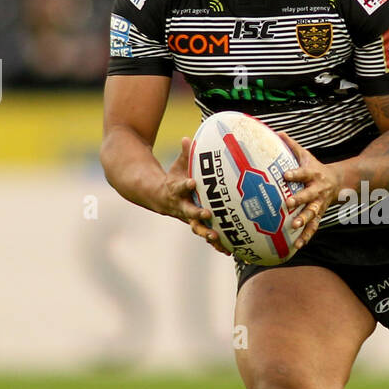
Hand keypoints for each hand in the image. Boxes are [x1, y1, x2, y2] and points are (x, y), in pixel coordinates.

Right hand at [165, 137, 231, 256]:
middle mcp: (181, 207)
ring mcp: (188, 218)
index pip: (180, 188)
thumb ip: (185, 154)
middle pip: (188, 212)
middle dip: (197, 214)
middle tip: (207, 214)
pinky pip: (207, 235)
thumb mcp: (178, 166)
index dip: (185, 185)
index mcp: (176, 191)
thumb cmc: (174, 179)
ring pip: (197, 228)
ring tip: (217, 238)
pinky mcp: (197, 225)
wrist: (159, 199)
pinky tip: (229, 250)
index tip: (191, 182)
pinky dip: (216, 243)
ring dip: (207, 233)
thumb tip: (188, 138)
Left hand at [278, 130, 338, 251]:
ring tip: (294, 227)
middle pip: (308, 195)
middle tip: (287, 204)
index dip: (294, 174)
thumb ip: (291, 145)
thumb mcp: (305, 155)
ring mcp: (319, 204)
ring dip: (304, 220)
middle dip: (299, 200)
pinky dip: (306, 237)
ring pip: (313, 213)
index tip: (284, 175)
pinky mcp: (319, 215)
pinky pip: (313, 227)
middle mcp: (317, 190)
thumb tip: (276, 132)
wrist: (339, 181)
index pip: (302, 173)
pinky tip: (297, 246)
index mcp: (313, 174)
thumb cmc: (316, 167)